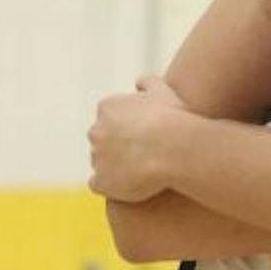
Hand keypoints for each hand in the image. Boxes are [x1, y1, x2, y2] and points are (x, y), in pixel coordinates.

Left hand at [88, 76, 192, 201]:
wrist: (174, 149)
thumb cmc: (174, 119)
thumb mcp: (165, 91)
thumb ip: (149, 82)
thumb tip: (138, 82)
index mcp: (108, 108)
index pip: (109, 119)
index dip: (127, 129)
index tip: (146, 137)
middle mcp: (96, 131)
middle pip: (102, 141)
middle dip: (116, 148)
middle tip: (143, 156)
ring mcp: (97, 157)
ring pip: (101, 163)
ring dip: (114, 168)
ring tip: (141, 174)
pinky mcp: (101, 181)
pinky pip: (100, 185)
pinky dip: (111, 187)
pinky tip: (130, 187)